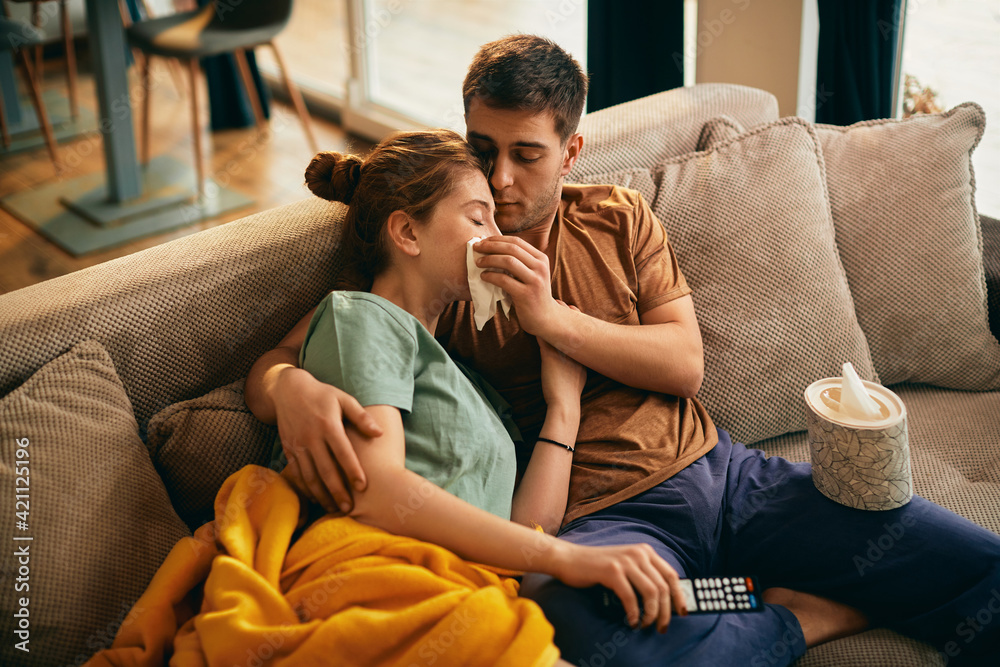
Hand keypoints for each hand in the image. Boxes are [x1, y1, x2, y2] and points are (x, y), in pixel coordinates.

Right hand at [272, 367, 381, 513]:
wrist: (288, 390)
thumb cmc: (322, 394)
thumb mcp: (343, 399)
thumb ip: (361, 417)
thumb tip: (379, 432)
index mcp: (328, 425)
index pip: (343, 452)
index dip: (352, 470)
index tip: (363, 487)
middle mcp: (311, 437)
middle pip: (326, 470)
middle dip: (337, 491)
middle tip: (349, 509)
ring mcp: (298, 445)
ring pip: (310, 476)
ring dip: (321, 494)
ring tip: (333, 509)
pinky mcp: (288, 450)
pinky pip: (297, 473)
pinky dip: (306, 488)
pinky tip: (316, 498)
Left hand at [473, 236, 561, 336]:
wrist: (545, 318)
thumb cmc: (533, 294)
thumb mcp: (531, 274)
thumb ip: (519, 262)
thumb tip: (492, 248)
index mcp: (540, 259)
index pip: (517, 241)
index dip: (497, 239)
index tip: (483, 241)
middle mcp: (540, 267)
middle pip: (512, 248)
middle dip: (491, 246)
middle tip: (476, 248)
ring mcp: (535, 280)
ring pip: (508, 261)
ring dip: (489, 259)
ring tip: (478, 262)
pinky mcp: (526, 294)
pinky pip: (504, 280)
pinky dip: (491, 276)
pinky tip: (483, 276)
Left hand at [538, 302, 585, 409]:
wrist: (565, 404)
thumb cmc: (569, 394)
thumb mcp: (579, 378)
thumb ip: (577, 368)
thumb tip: (571, 364)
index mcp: (582, 356)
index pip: (580, 334)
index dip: (577, 321)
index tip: (574, 310)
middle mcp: (573, 352)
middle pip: (570, 328)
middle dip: (568, 314)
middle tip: (564, 302)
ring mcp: (562, 353)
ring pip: (557, 331)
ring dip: (553, 317)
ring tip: (553, 305)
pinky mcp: (549, 356)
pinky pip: (544, 339)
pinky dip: (540, 329)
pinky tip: (534, 320)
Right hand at [550, 541, 686, 632]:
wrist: (569, 558)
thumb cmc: (598, 567)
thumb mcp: (626, 565)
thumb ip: (644, 575)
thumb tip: (665, 600)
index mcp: (645, 551)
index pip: (671, 575)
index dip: (679, 596)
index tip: (682, 613)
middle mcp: (638, 553)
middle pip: (663, 587)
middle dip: (665, 612)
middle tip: (661, 627)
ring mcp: (625, 561)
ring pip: (651, 593)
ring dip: (650, 614)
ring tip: (644, 625)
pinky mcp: (612, 571)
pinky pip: (631, 598)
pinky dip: (633, 613)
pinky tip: (630, 621)